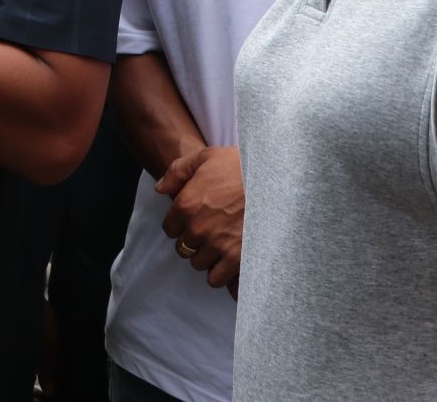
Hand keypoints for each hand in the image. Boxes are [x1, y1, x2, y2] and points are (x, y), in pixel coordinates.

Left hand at [156, 145, 244, 291]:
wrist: (276, 181)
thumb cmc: (241, 165)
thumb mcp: (206, 157)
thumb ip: (177, 171)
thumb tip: (160, 189)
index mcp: (186, 204)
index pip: (170, 228)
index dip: (180, 224)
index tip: (194, 220)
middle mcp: (198, 228)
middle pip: (183, 247)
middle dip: (194, 240)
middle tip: (211, 230)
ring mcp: (218, 245)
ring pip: (199, 264)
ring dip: (207, 256)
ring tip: (221, 244)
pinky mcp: (238, 259)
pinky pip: (216, 279)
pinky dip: (220, 272)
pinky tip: (229, 259)